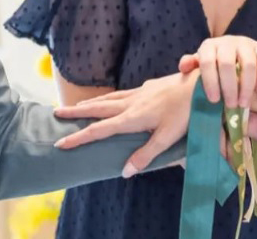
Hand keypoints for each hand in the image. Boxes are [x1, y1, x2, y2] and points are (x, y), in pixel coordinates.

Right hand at [53, 71, 197, 176]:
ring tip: (79, 107)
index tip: (60, 144)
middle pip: (98, 108)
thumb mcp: (167, 137)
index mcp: (132, 117)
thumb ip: (146, 154)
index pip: (100, 129)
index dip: (79, 137)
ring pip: (110, 98)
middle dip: (76, 112)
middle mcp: (132, 102)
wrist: (200, 83)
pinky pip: (123, 92)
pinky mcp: (150, 86)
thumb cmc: (186, 112)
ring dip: (92, 103)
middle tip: (57, 112)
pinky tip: (116, 98)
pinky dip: (112, 96)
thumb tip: (123, 172)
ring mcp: (140, 92)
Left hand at [178, 35, 256, 107]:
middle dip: (229, 87)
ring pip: (248, 64)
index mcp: (209, 46)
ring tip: (244, 103)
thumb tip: (184, 66)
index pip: (207, 62)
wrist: (236, 55)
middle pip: (228, 64)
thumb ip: (191, 66)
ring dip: (247, 86)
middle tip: (231, 105)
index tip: (213, 100)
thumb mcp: (200, 66)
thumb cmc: (214, 67)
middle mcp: (227, 41)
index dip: (210, 82)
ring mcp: (245, 43)